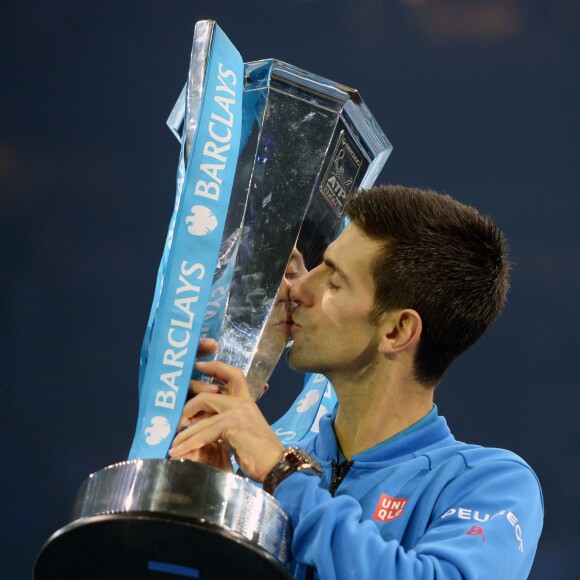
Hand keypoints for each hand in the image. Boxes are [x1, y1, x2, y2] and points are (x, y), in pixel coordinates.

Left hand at [169, 360, 285, 481]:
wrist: (275, 465)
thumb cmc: (259, 453)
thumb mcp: (241, 432)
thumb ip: (225, 422)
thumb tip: (200, 422)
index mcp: (247, 401)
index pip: (233, 375)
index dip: (216, 367)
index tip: (200, 365)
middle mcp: (243, 402)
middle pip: (209, 393)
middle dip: (188, 407)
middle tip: (176, 421)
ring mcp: (238, 411)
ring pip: (202, 416)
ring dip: (184, 433)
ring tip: (172, 444)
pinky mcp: (233, 424)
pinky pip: (205, 432)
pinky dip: (189, 443)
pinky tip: (178, 452)